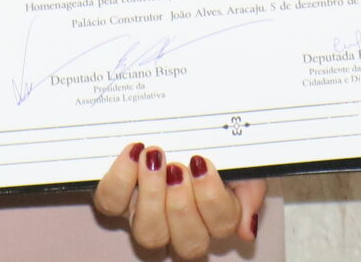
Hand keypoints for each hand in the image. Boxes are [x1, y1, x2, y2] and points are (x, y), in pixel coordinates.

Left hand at [91, 142, 264, 257]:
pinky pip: (111, 203)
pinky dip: (120, 180)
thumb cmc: (206, 141)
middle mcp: (180, 226)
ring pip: (149, 234)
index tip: (202, 162)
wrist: (173, 116)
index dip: (212, 198)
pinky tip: (133, 154)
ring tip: (154, 159)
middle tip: (178, 168)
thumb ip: (249, 190)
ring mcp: (146, 216)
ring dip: (152, 196)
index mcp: (215, 215)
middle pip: (188, 244)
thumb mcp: (238, 158)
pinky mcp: (116, 200)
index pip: (222, 226)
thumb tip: (246, 231)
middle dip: (183, 206)